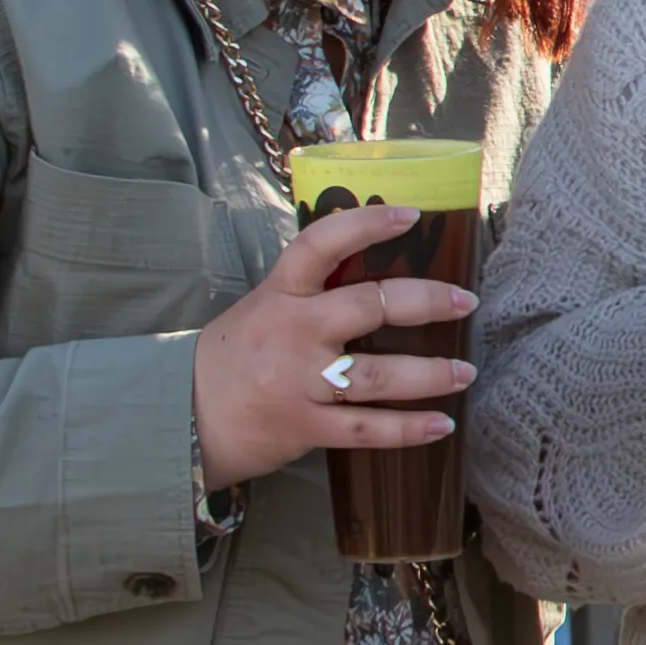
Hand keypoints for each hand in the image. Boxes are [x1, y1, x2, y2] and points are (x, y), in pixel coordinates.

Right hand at [191, 198, 473, 492]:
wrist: (179, 417)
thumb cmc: (232, 358)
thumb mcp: (262, 309)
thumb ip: (311, 293)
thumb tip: (377, 275)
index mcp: (280, 293)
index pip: (322, 245)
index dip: (367, 225)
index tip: (412, 215)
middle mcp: (293, 332)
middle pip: (370, 306)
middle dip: (427, 302)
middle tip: (465, 302)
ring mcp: (298, 382)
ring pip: (378, 375)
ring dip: (431, 374)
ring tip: (465, 372)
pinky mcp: (303, 426)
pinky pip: (365, 428)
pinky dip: (407, 429)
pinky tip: (441, 426)